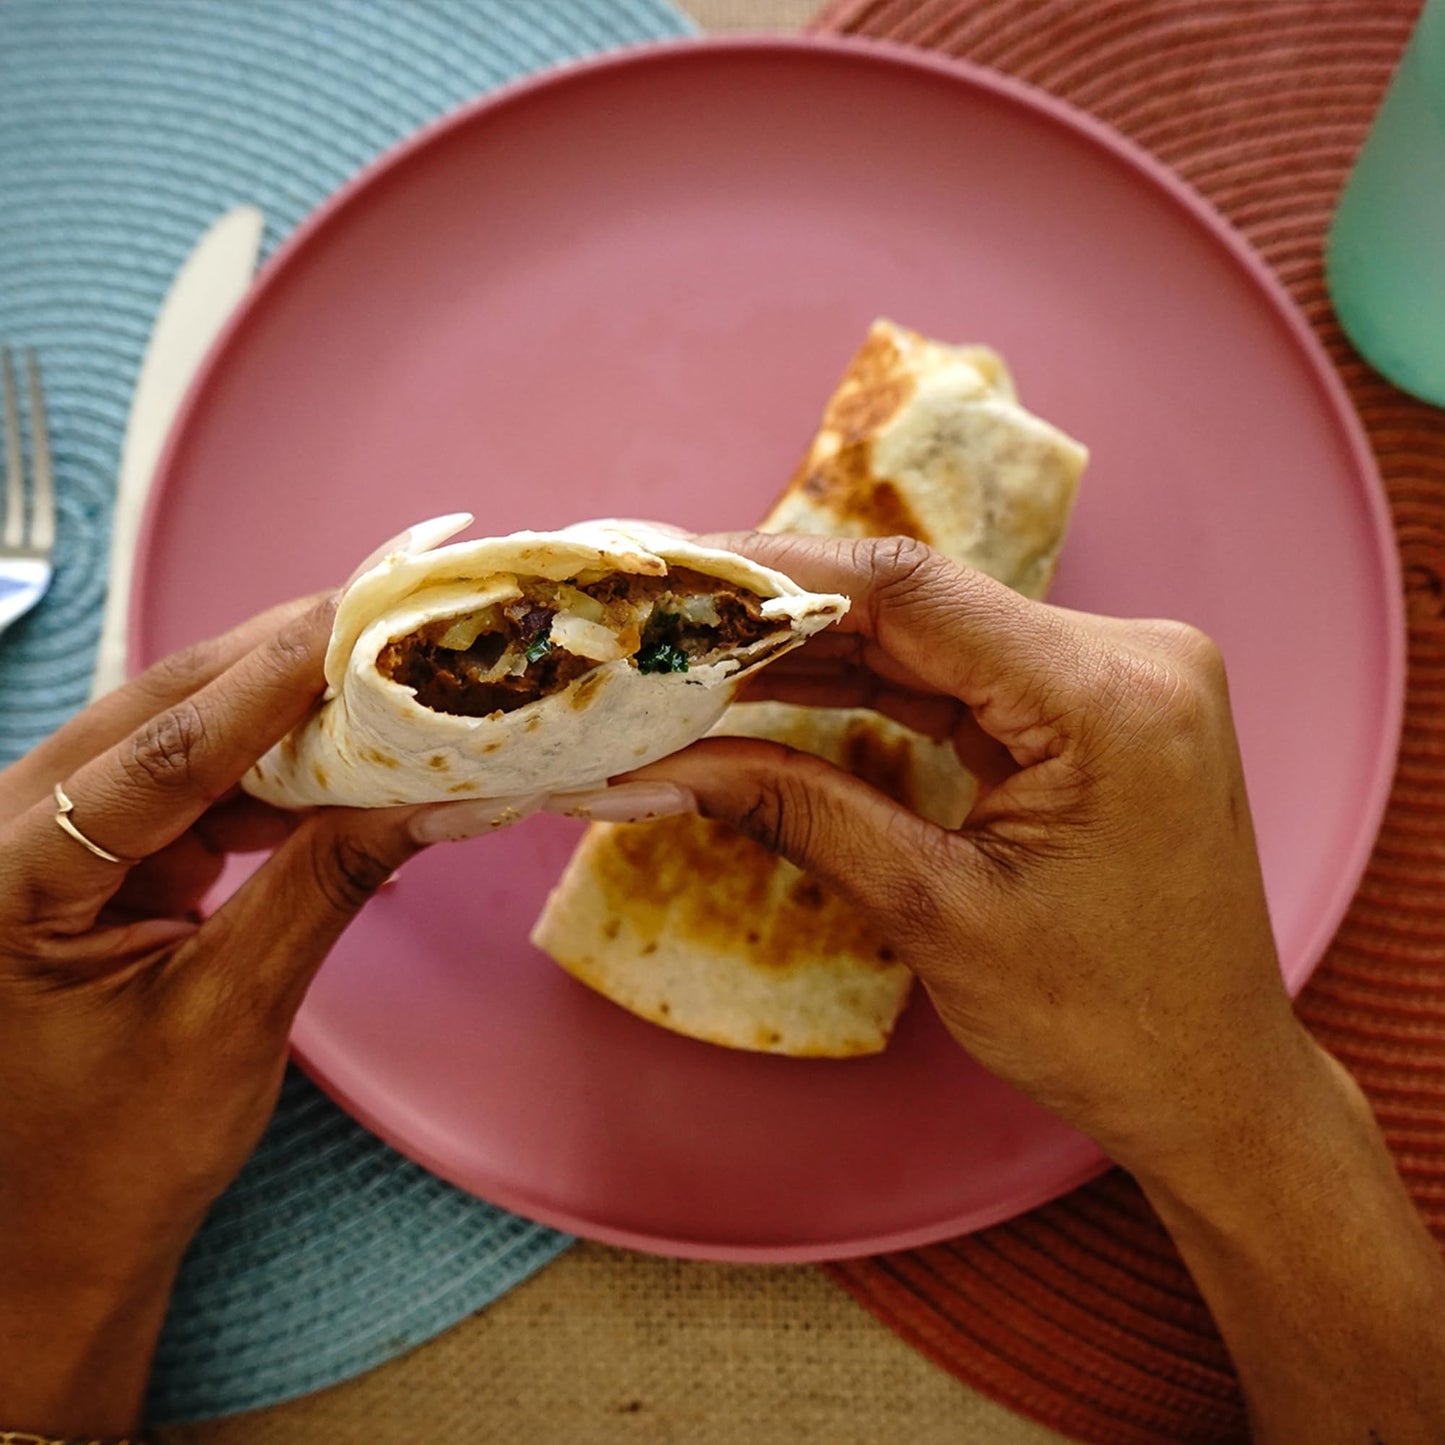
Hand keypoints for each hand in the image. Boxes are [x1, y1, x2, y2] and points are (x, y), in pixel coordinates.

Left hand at [0, 598, 429, 1434]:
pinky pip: (181, 792)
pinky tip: (341, 769)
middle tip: (386, 620)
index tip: (359, 621)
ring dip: (281, 718)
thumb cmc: (105, 1164)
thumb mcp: (229, 1020)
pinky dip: (266, 778)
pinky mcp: (81, 866)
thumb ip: (326, 888)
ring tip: (384, 685)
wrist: (38, 1254)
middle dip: (278, 669)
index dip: (269, 683)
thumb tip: (437, 800)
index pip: (157, 755)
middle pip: (157, 716)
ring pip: (175, 740)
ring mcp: (37, 847)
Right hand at [633, 533, 1303, 1173]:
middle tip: (661, 626)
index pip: (910, 591)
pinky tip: (777, 685)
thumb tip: (658, 770)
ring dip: (813, 648)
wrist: (1211, 1082)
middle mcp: (1129, 658)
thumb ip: (796, 812)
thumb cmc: (1101, 1023)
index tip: (673, 578)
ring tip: (694, 659)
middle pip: (915, 603)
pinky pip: (959, 674)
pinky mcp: (1093, 708)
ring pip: (930, 633)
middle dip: (778, 615)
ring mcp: (1117, 677)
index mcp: (1109, 698)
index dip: (775, 575)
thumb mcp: (933, 913)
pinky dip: (868, 683)